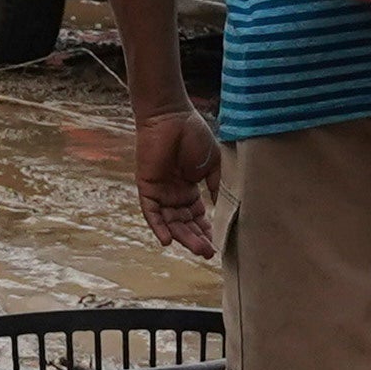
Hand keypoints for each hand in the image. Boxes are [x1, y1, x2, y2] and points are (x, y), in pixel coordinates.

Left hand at [130, 106, 218, 257]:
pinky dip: (158, 226)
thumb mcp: (212, 164)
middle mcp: (173, 193)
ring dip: (183, 236)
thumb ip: (216, 186)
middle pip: (185, 223)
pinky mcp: (147, 187)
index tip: (218, 244)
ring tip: (199, 249)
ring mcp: (160, 191)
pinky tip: (167, 241)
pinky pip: (150, 212)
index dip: (206, 229)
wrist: (172, 117)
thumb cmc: (193, 134)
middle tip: (209, 253)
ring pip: (170, 222)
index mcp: (189, 187)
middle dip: (197, 238)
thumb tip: (222, 208)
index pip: (197, 215)